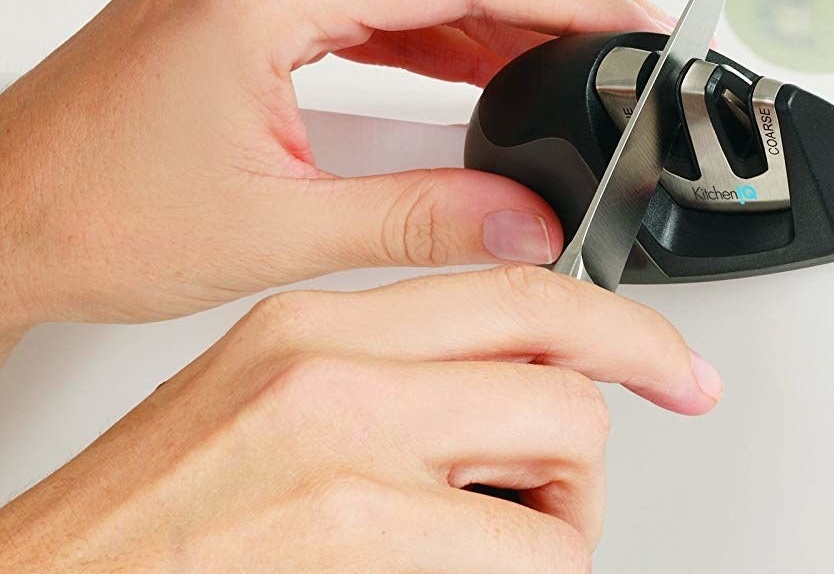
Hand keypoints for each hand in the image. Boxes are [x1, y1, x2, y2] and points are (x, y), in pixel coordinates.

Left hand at [0, 0, 673, 328]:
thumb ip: (421, 222)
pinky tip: (484, 62)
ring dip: (495, 9)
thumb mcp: (277, 230)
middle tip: (614, 40)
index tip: (626, 22)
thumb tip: (524, 221)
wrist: (6, 212)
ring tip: (564, 62)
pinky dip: (437, 22)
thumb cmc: (90, 212)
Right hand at [0, 266, 722, 571]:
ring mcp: (349, 459)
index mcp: (313, 323)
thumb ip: (393, 371)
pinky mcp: (359, 543)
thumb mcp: (274, 397)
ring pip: (564, 459)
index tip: (674, 366)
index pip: (517, 292)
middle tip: (551, 490)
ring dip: (556, 516)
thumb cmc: (156, 513)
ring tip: (489, 542)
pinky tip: (459, 571)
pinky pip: (533, 556)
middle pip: (560, 376)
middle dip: (581, 447)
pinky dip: (530, 568)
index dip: (623, 330)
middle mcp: (333, 371)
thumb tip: (507, 378)